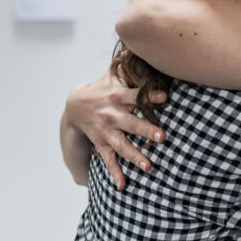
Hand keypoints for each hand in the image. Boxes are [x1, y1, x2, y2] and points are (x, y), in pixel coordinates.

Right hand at [62, 71, 166, 188]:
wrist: (75, 104)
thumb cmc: (104, 88)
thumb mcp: (114, 77)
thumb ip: (132, 71)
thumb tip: (153, 55)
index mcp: (118, 95)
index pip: (136, 95)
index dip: (150, 96)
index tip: (165, 97)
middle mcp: (112, 114)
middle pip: (132, 123)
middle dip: (147, 130)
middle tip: (163, 137)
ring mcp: (105, 131)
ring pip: (121, 145)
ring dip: (135, 155)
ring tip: (148, 166)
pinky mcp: (100, 143)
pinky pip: (108, 160)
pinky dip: (115, 173)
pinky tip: (123, 185)